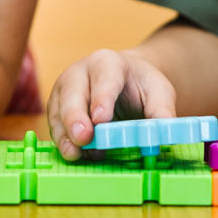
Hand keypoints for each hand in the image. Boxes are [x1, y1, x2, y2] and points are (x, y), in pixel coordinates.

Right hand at [46, 49, 175, 160]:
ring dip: (65, 135)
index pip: (103, 79)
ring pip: (58, 112)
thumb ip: (162, 111)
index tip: (101, 120)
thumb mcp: (159, 91)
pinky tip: (75, 154)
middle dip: (75, 118)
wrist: (125, 80)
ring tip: (75, 154)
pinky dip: (63, 141)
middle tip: (83, 138)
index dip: (101, 99)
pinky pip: (55, 125)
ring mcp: (64, 90)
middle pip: (72, 94)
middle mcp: (80, 73)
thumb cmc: (140, 85)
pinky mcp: (56, 107)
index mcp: (107, 62)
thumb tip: (162, 134)